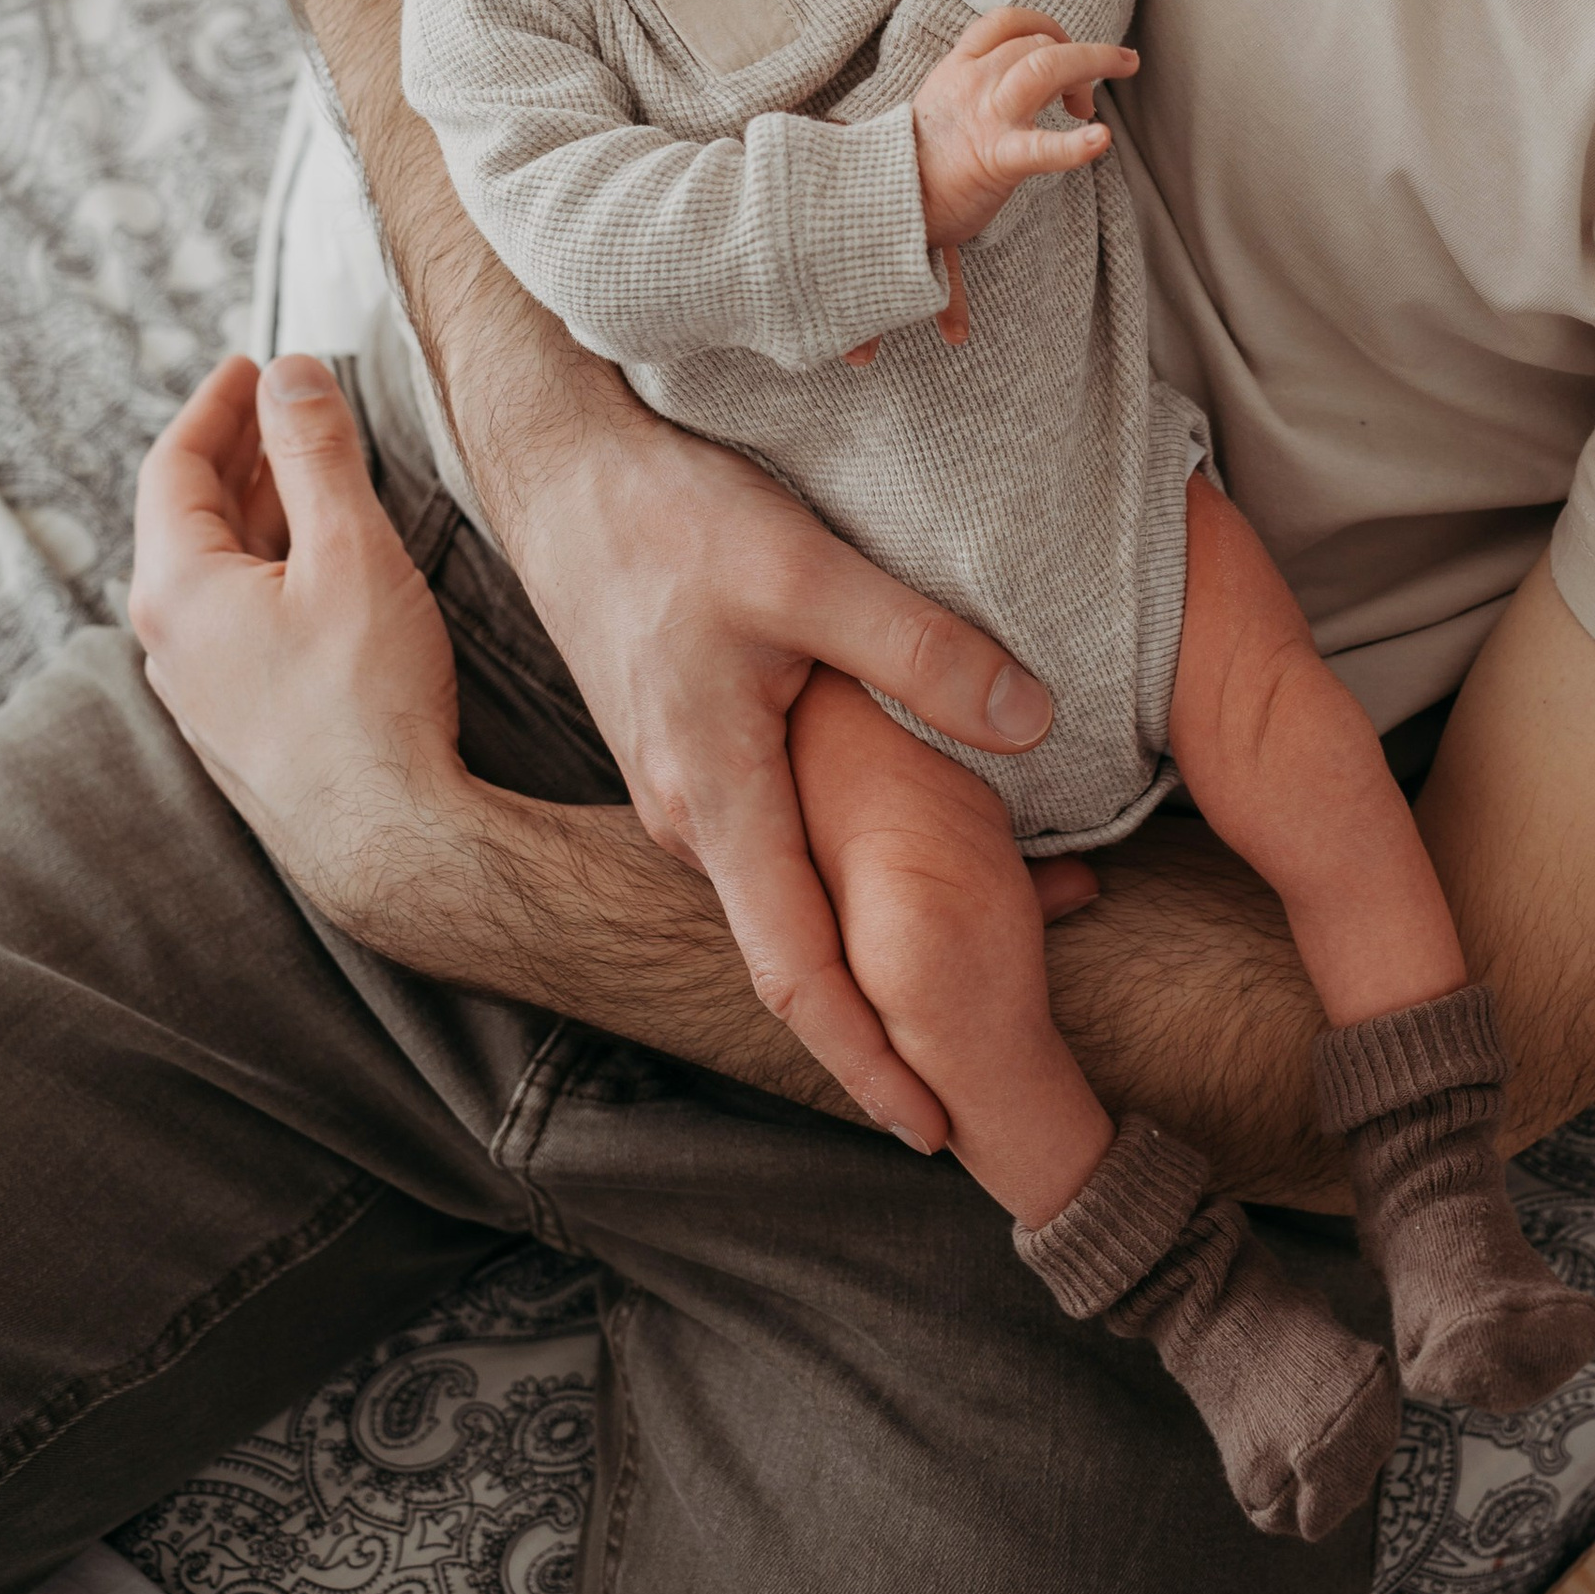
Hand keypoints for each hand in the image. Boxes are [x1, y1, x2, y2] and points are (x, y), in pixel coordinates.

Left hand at [130, 353, 468, 916]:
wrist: (388, 840)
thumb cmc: (369, 698)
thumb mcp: (351, 549)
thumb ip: (316, 451)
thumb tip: (291, 374)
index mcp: (176, 587)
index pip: (174, 466)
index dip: (217, 404)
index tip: (252, 366)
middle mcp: (169, 640)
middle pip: (187, 517)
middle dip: (238, 450)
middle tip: (282, 404)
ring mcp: (199, 688)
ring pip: (215, 571)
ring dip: (257, 509)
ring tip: (307, 468)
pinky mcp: (238, 722)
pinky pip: (235, 618)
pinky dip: (268, 565)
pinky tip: (316, 562)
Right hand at [130, 361, 1095, 1130]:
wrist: (560, 465)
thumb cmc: (669, 515)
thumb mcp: (806, 572)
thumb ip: (920, 650)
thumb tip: (1033, 722)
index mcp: (715, 799)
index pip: (796, 972)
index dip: (865, 1058)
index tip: (932, 1128)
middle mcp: (691, 816)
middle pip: (798, 949)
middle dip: (889, 1012)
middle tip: (988, 1060)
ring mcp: (684, 784)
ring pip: (792, 888)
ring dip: (875, 927)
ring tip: (993, 933)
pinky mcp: (692, 743)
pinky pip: (777, 832)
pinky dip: (847, 860)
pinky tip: (917, 829)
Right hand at [912, 3, 1137, 246]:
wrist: (887, 200)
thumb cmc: (922, 160)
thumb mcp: (944, 103)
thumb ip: (979, 85)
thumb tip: (1030, 85)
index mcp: (959, 67)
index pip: (1008, 21)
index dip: (1046, 27)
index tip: (1062, 50)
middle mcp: (974, 81)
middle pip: (1039, 43)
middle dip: (1080, 56)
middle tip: (1090, 92)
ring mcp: (987, 117)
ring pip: (1046, 67)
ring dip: (1091, 64)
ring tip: (1120, 73)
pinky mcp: (997, 158)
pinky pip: (1041, 147)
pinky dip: (1075, 145)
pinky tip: (1099, 139)